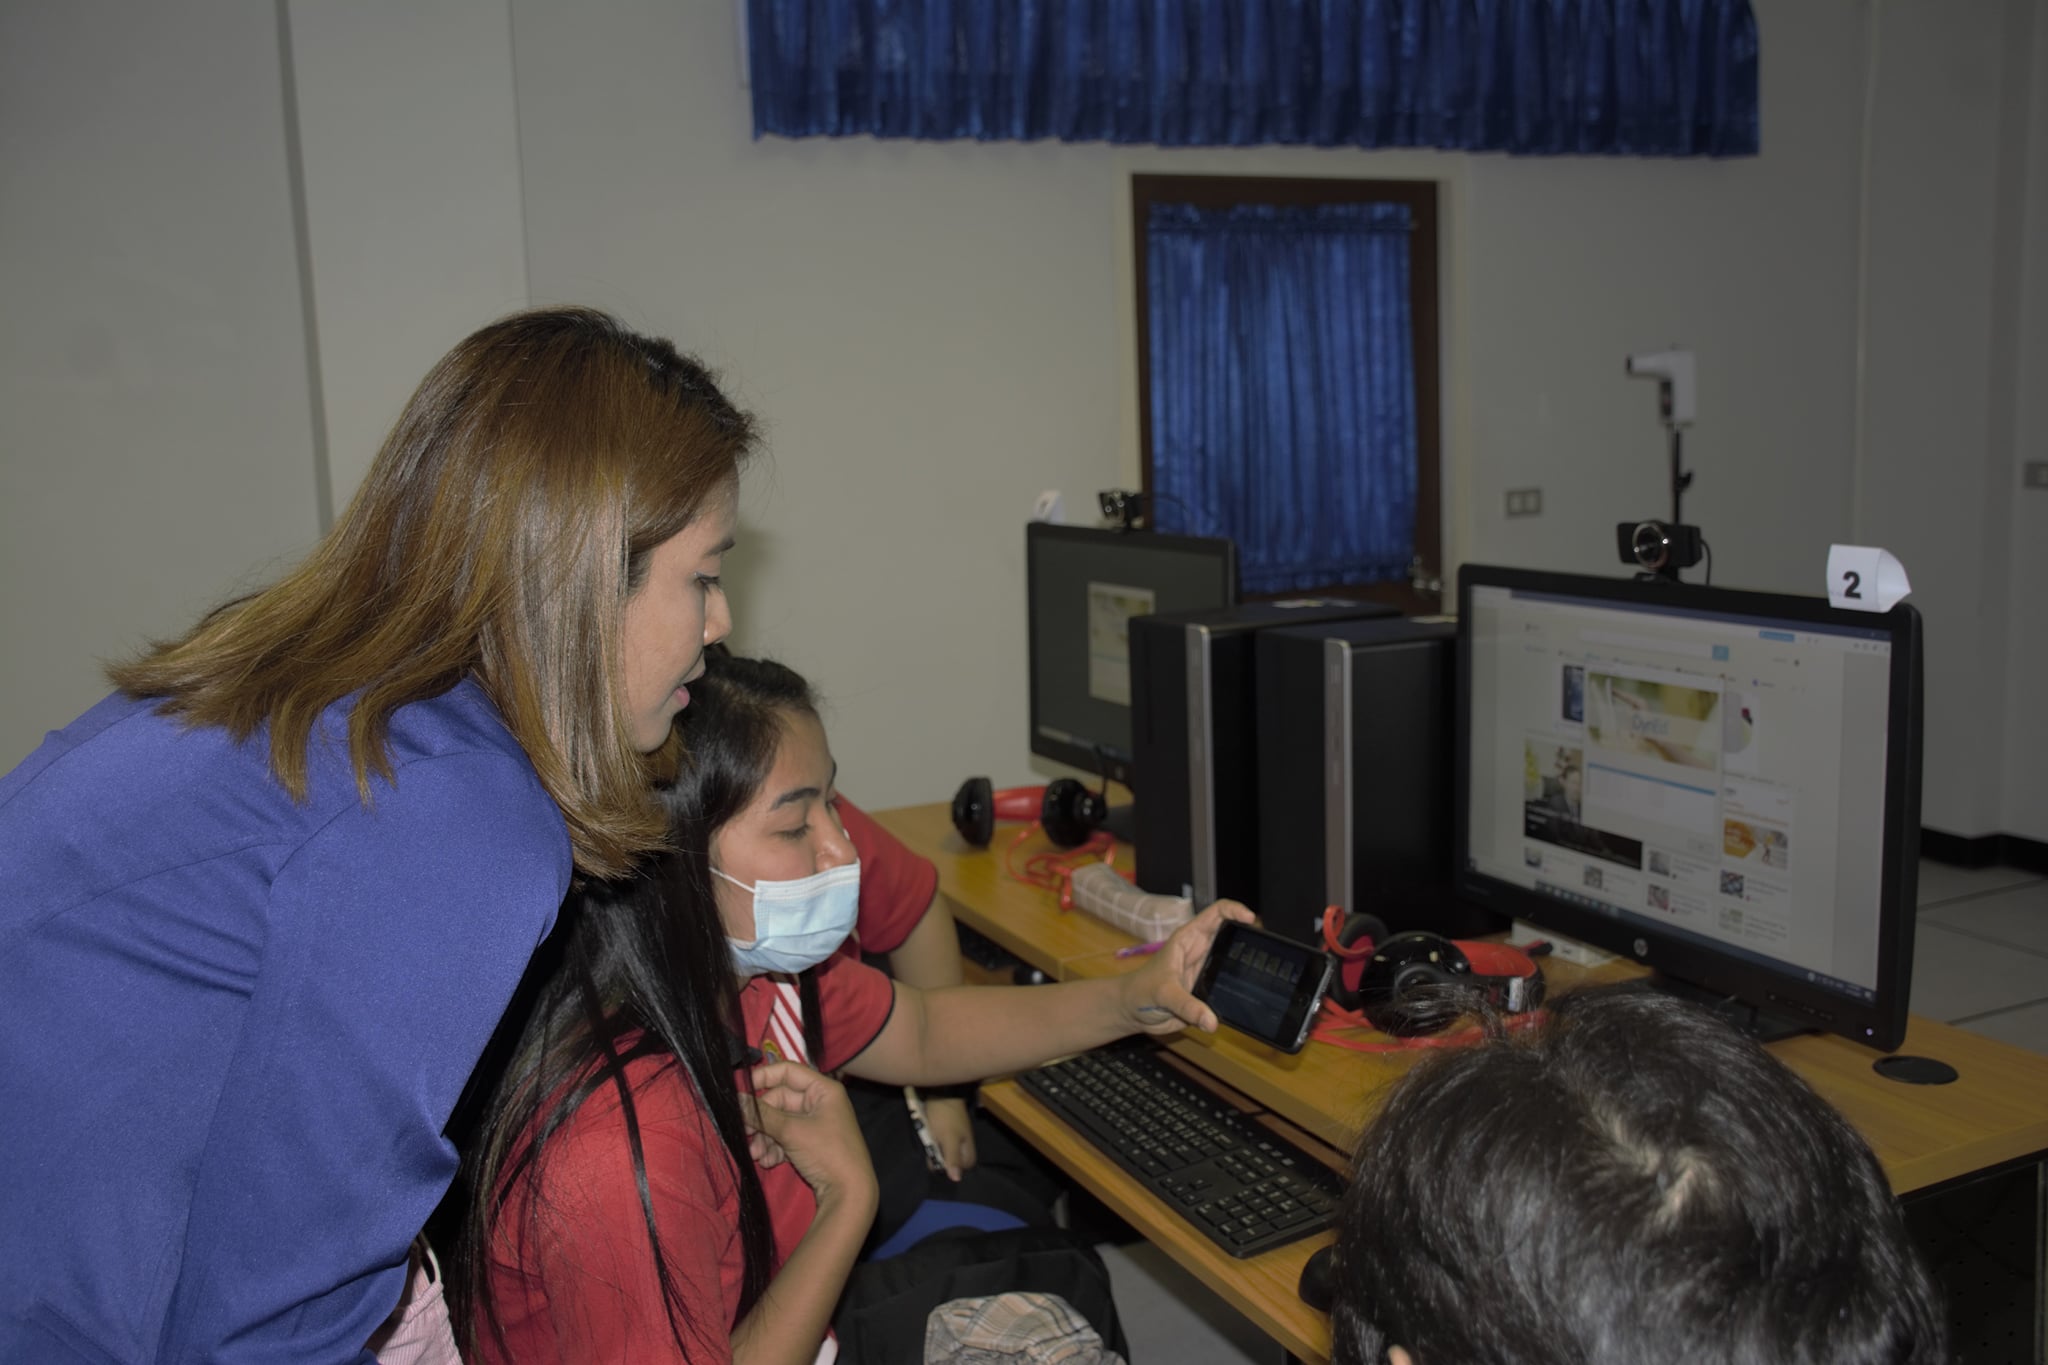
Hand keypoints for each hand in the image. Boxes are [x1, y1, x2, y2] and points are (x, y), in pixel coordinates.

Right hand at [747, 1061, 877, 1208]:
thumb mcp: (792, 1131)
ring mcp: (815, 1124)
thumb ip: (762, 1114)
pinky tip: (768, 1162)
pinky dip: (774, 1148)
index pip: (787, 1071)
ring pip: (779, 1122)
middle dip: (760, 1120)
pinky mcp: (810, 1143)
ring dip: (764, 1137)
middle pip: (779, 1100)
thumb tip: (735, 1100)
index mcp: (823, 1090)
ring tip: (756, 1155)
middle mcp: (820, 1103)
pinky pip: (785, 1138)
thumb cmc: (828, 1153)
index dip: (762, 1078)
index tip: (740, 1091)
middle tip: (743, 1132)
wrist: (848, 1194)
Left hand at [922, 1096, 976, 1179]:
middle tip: (931, 1142)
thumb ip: (952, 1158)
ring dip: (932, 1148)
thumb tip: (956, 1180)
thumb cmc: (946, 1117)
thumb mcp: (948, 1139)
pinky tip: (928, 1133)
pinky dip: (931, 1141)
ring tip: (929, 1135)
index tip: (936, 1155)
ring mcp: (954, 1142)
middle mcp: (963, 1149)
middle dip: (936, 1156)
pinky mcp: (946, 1135)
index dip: (943, 1166)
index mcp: (968, 1153)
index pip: (954, 1171)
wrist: (941, 1093)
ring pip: (940, 1154)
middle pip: (946, 1163)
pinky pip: (937, 1145)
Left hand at [1121, 900, 1255, 1035]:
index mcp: (1188, 939)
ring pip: (1234, 960)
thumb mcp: (1163, 994)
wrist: (1132, 1012)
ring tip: (1266, 970)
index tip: (1251, 920)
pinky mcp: (1208, 989)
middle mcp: (1200, 951)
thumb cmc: (1140, 992)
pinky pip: (1230, 985)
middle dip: (1249, 937)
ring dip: (1247, 964)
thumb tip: (1211, 1020)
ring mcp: (1206, 970)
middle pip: (1232, 934)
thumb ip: (1187, 1006)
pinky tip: (1253, 994)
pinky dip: (1240, 989)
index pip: (1217, 913)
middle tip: (1267, 947)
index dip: (1235, 911)